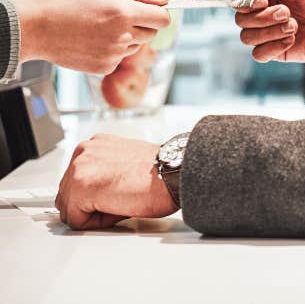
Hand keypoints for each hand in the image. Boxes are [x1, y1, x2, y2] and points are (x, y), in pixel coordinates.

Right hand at [15, 0, 170, 73]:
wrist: (35, 28)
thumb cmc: (66, 4)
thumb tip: (163, 0)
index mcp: (124, 13)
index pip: (163, 19)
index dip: (160, 13)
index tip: (153, 10)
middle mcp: (122, 36)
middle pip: (152, 33)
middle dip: (144, 23)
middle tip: (120, 15)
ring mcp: (113, 54)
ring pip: (136, 46)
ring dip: (128, 37)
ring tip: (101, 28)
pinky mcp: (103, 67)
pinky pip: (120, 58)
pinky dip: (113, 50)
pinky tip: (93, 41)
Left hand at [55, 133, 176, 229]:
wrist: (173, 173)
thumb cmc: (159, 173)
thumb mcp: (125, 162)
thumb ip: (103, 171)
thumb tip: (93, 194)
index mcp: (95, 144)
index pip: (75, 183)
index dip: (97, 196)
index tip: (117, 191)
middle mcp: (84, 151)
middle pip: (68, 196)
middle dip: (91, 205)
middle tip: (121, 197)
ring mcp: (79, 167)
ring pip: (71, 209)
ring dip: (94, 213)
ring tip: (121, 200)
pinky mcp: (81, 186)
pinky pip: (76, 220)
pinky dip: (97, 222)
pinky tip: (118, 206)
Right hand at [234, 0, 304, 66]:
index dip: (247, 1)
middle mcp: (265, 13)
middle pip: (241, 19)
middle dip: (263, 17)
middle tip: (287, 12)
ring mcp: (270, 33)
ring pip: (246, 37)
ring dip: (270, 31)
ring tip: (294, 25)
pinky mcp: (277, 51)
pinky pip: (259, 54)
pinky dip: (274, 46)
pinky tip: (292, 38)